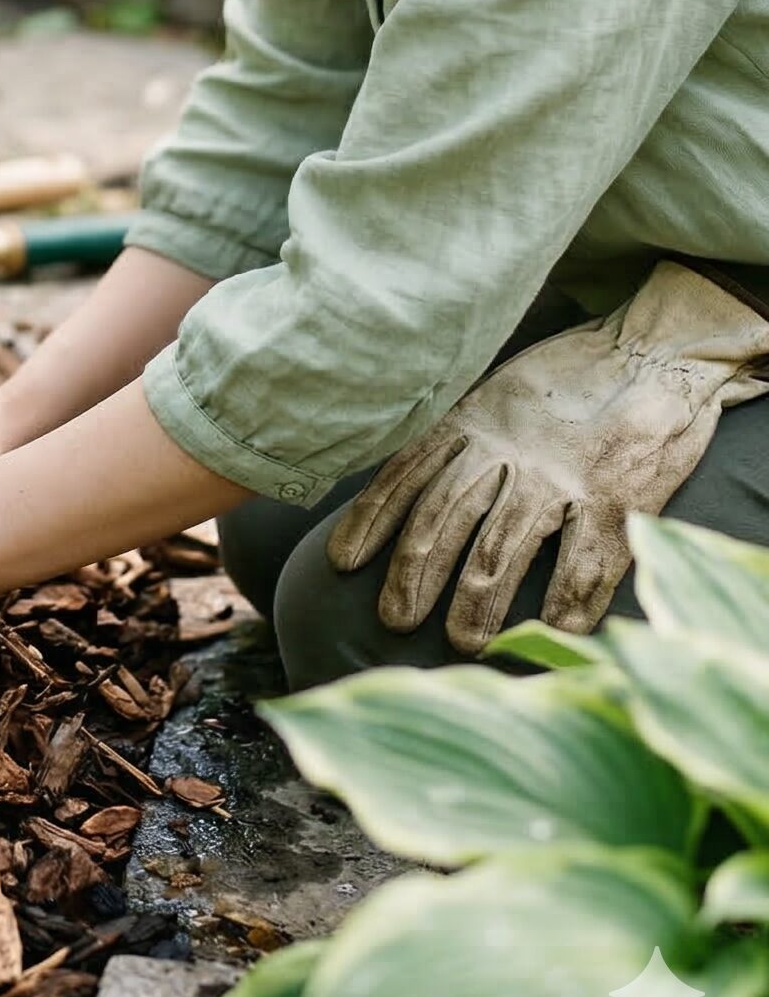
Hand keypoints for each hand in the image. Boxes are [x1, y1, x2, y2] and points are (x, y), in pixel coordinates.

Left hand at [326, 260, 768, 652]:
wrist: (654, 353)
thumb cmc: (567, 380)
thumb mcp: (494, 394)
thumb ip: (458, 436)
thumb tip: (406, 482)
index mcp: (472, 423)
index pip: (406, 473)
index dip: (371, 518)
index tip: (342, 561)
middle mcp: (507, 451)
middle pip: (445, 517)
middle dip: (413, 572)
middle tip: (394, 620)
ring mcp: (561, 479)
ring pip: (503, 548)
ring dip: (477, 601)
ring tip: (462, 643)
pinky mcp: (616, 501)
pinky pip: (584, 564)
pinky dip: (566, 605)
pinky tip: (551, 633)